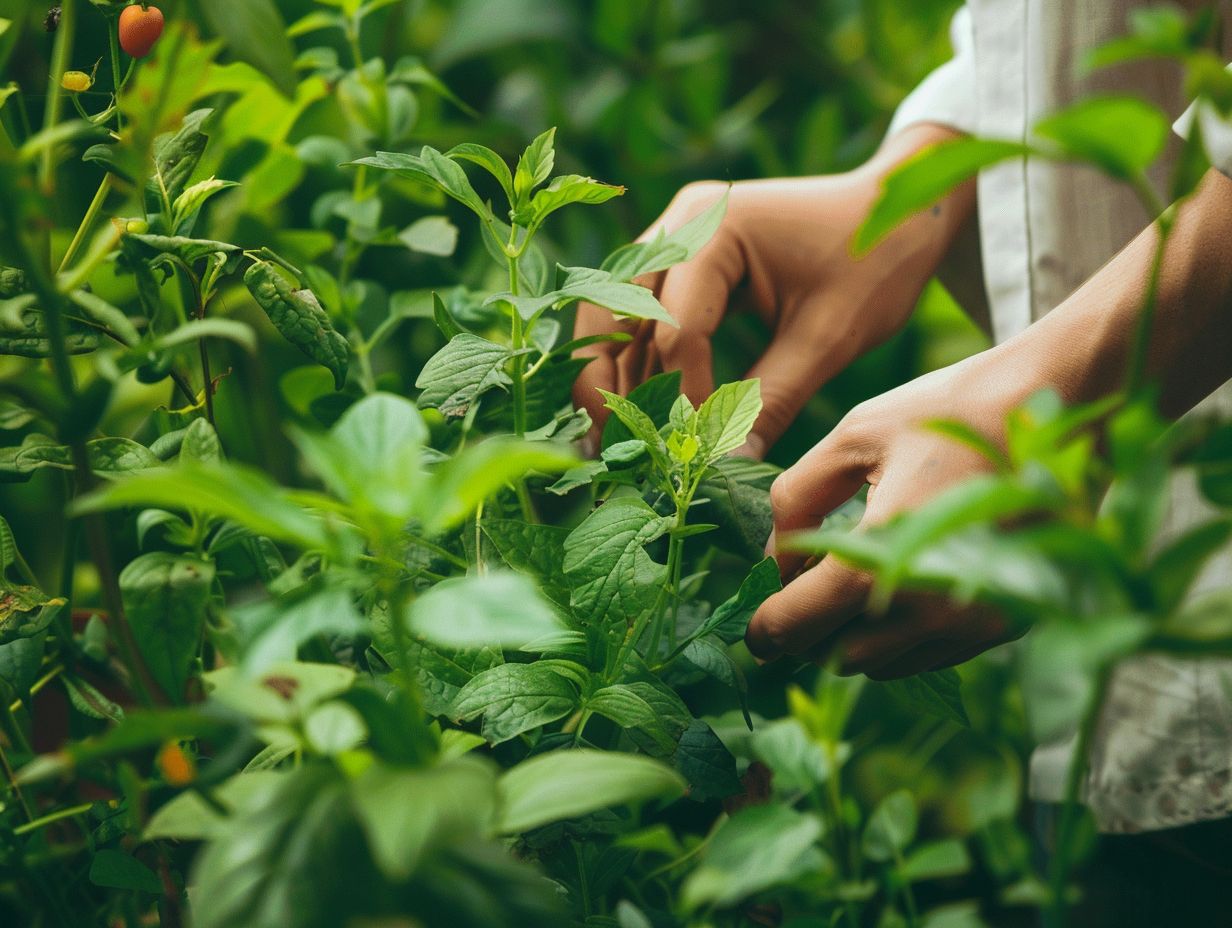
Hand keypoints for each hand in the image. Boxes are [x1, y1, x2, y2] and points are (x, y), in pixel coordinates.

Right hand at [572, 123, 973, 457]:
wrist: (898, 214)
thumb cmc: (874, 263)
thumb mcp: (829, 338)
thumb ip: (774, 400)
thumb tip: (730, 469)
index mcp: (714, 227)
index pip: (676, 328)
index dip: (683, 397)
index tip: (697, 453)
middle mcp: (679, 224)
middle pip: (612, 312)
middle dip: (607, 384)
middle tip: (610, 449)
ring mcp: (673, 238)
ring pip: (614, 315)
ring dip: (612, 377)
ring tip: (614, 441)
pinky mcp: (681, 261)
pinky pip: (639, 316)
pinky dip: (636, 362)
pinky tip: (641, 412)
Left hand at [745, 356, 1019, 677]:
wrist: (1059, 405)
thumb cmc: (947, 412)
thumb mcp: (853, 437)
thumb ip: (797, 499)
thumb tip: (776, 559)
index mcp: (881, 553)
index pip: (801, 622)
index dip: (766, 631)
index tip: (753, 633)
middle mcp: (929, 603)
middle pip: (839, 656)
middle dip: (809, 635)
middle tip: (798, 601)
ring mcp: (973, 620)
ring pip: (885, 665)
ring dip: (854, 641)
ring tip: (847, 593)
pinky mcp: (1006, 622)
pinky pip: (932, 655)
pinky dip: (902, 638)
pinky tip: (899, 592)